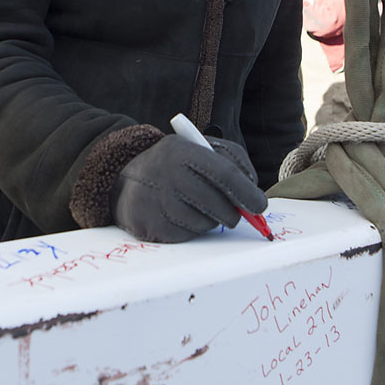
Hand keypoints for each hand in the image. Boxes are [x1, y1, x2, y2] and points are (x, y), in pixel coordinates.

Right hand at [109, 134, 266, 242]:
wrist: (124, 179)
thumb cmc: (174, 164)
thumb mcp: (198, 149)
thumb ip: (231, 162)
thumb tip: (253, 191)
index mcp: (182, 150)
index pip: (224, 173)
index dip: (246, 192)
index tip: (261, 206)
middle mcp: (166, 174)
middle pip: (217, 204)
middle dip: (234, 213)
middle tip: (237, 214)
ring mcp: (155, 201)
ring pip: (204, 223)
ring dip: (211, 221)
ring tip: (198, 206)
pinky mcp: (149, 225)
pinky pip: (187, 235)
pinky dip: (192, 229)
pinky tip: (181, 215)